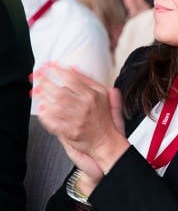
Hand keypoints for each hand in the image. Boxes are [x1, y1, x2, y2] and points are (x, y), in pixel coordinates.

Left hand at [34, 64, 129, 179]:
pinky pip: (52, 121)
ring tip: (37, 91)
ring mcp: (76, 119)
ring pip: (54, 105)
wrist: (107, 143)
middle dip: (45, 82)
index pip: (72, 79)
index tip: (49, 67)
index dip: (57, 71)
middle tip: (38, 77)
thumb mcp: (104, 95)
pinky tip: (42, 109)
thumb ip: (90, 81)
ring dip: (43, 97)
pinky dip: (45, 115)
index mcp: (93, 96)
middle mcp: (84, 106)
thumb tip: (75, 69)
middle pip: (59, 91)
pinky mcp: (69, 131)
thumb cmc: (105, 120)